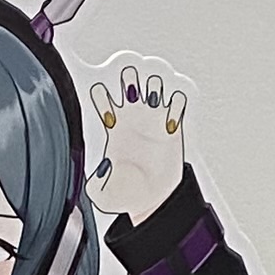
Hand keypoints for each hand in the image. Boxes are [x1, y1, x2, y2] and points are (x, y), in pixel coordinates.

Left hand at [89, 54, 192, 225]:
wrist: (155, 200)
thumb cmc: (128, 192)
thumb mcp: (105, 196)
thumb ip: (97, 186)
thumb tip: (103, 170)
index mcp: (111, 124)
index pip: (99, 92)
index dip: (101, 95)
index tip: (109, 115)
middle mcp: (132, 115)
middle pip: (128, 75)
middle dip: (129, 76)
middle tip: (131, 93)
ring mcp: (154, 116)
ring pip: (153, 80)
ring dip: (153, 85)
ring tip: (153, 104)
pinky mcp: (175, 124)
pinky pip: (178, 99)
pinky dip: (176, 104)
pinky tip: (170, 122)